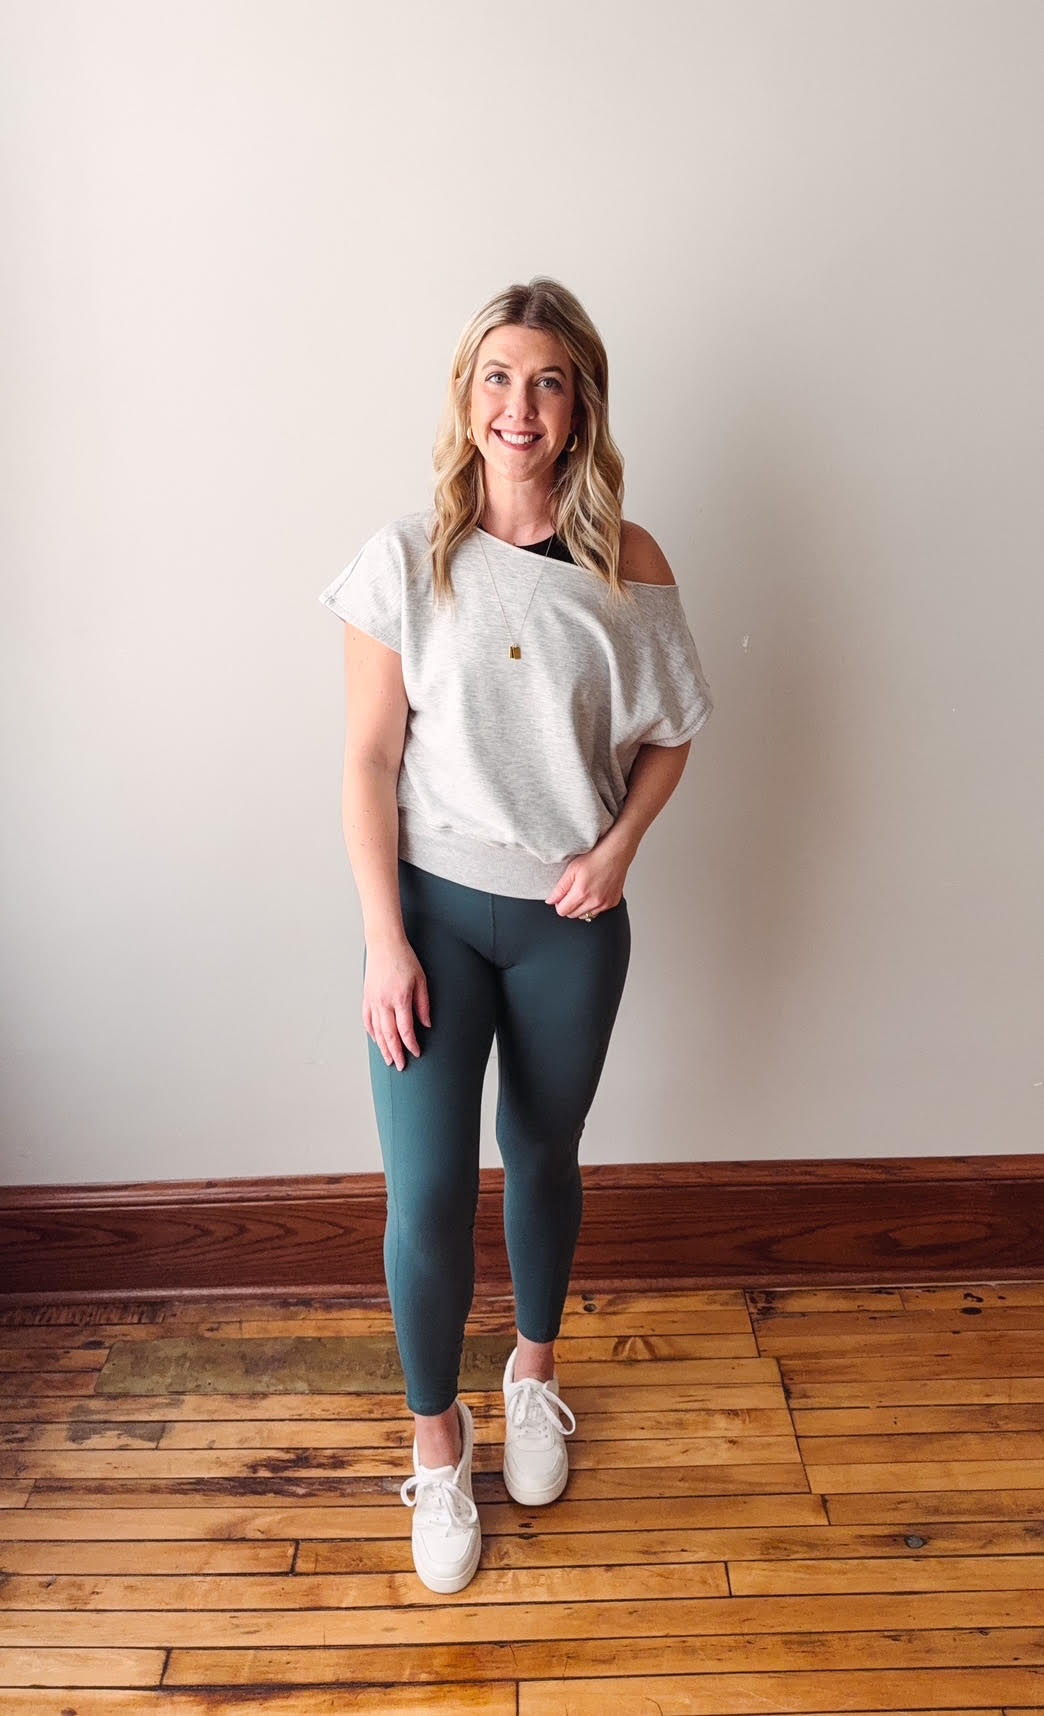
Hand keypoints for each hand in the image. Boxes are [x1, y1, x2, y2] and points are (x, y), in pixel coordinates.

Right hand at [362, 940, 430, 1071]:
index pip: (405, 1030)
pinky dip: (372, 1032)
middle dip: (396, 1053)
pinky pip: (367, 1020)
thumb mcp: (421, 980)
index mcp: (400, 999)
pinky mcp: (366, 997)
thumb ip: (423, 1004)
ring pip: (377, 1031)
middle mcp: (384, 1003)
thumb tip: (426, 1025)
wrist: (384, 944)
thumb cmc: (405, 959)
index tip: (417, 1053)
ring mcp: (373, 1001)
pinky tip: (377, 1040)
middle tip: (401, 1066)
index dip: (411, 1045)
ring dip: (383, 1047)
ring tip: (388, 1060)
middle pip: (389, 1035)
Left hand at [544, 829, 635, 918]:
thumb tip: (551, 901)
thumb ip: (560, 888)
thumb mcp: (571, 869)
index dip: (558, 904)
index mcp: (582, 893)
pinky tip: (594, 893)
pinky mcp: (612, 903)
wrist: (615, 853)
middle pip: (573, 915)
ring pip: (585, 915)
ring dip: (580, 908)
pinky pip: (597, 912)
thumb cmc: (595, 858)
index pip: (562, 911)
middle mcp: (594, 901)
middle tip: (571, 893)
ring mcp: (605, 904)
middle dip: (569, 906)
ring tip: (583, 892)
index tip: (561, 897)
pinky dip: (592, 906)